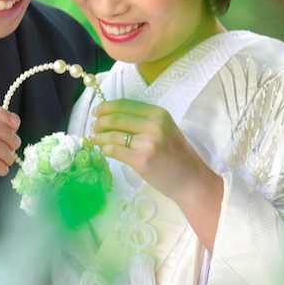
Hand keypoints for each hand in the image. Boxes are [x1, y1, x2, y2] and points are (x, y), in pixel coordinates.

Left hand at [91, 99, 223, 246]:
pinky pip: (115, 151)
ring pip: (113, 135)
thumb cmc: (178, 156)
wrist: (191, 179)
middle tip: (93, 126)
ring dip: (99, 136)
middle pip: (117, 119)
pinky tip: (103, 149)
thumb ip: (144, 122)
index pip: (126, 105)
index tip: (97, 111)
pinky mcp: (140, 160)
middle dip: (100, 122)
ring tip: (94, 138)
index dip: (107, 107)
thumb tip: (113, 118)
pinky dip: (105, 149)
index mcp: (159, 114)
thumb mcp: (166, 130)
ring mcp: (146, 143)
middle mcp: (153, 125)